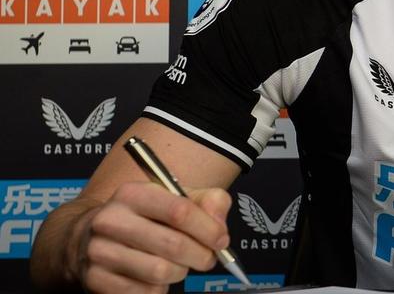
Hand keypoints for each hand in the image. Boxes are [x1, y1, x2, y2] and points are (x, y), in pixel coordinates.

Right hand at [74, 182, 231, 292]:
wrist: (88, 236)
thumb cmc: (145, 216)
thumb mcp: (175, 196)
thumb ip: (208, 201)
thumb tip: (219, 228)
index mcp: (133, 193)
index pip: (179, 211)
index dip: (208, 229)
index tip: (221, 240)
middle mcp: (111, 220)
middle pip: (173, 245)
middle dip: (201, 255)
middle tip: (207, 258)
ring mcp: (99, 252)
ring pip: (160, 272)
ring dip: (180, 272)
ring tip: (180, 265)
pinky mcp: (95, 280)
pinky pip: (143, 292)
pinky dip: (159, 288)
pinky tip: (156, 277)